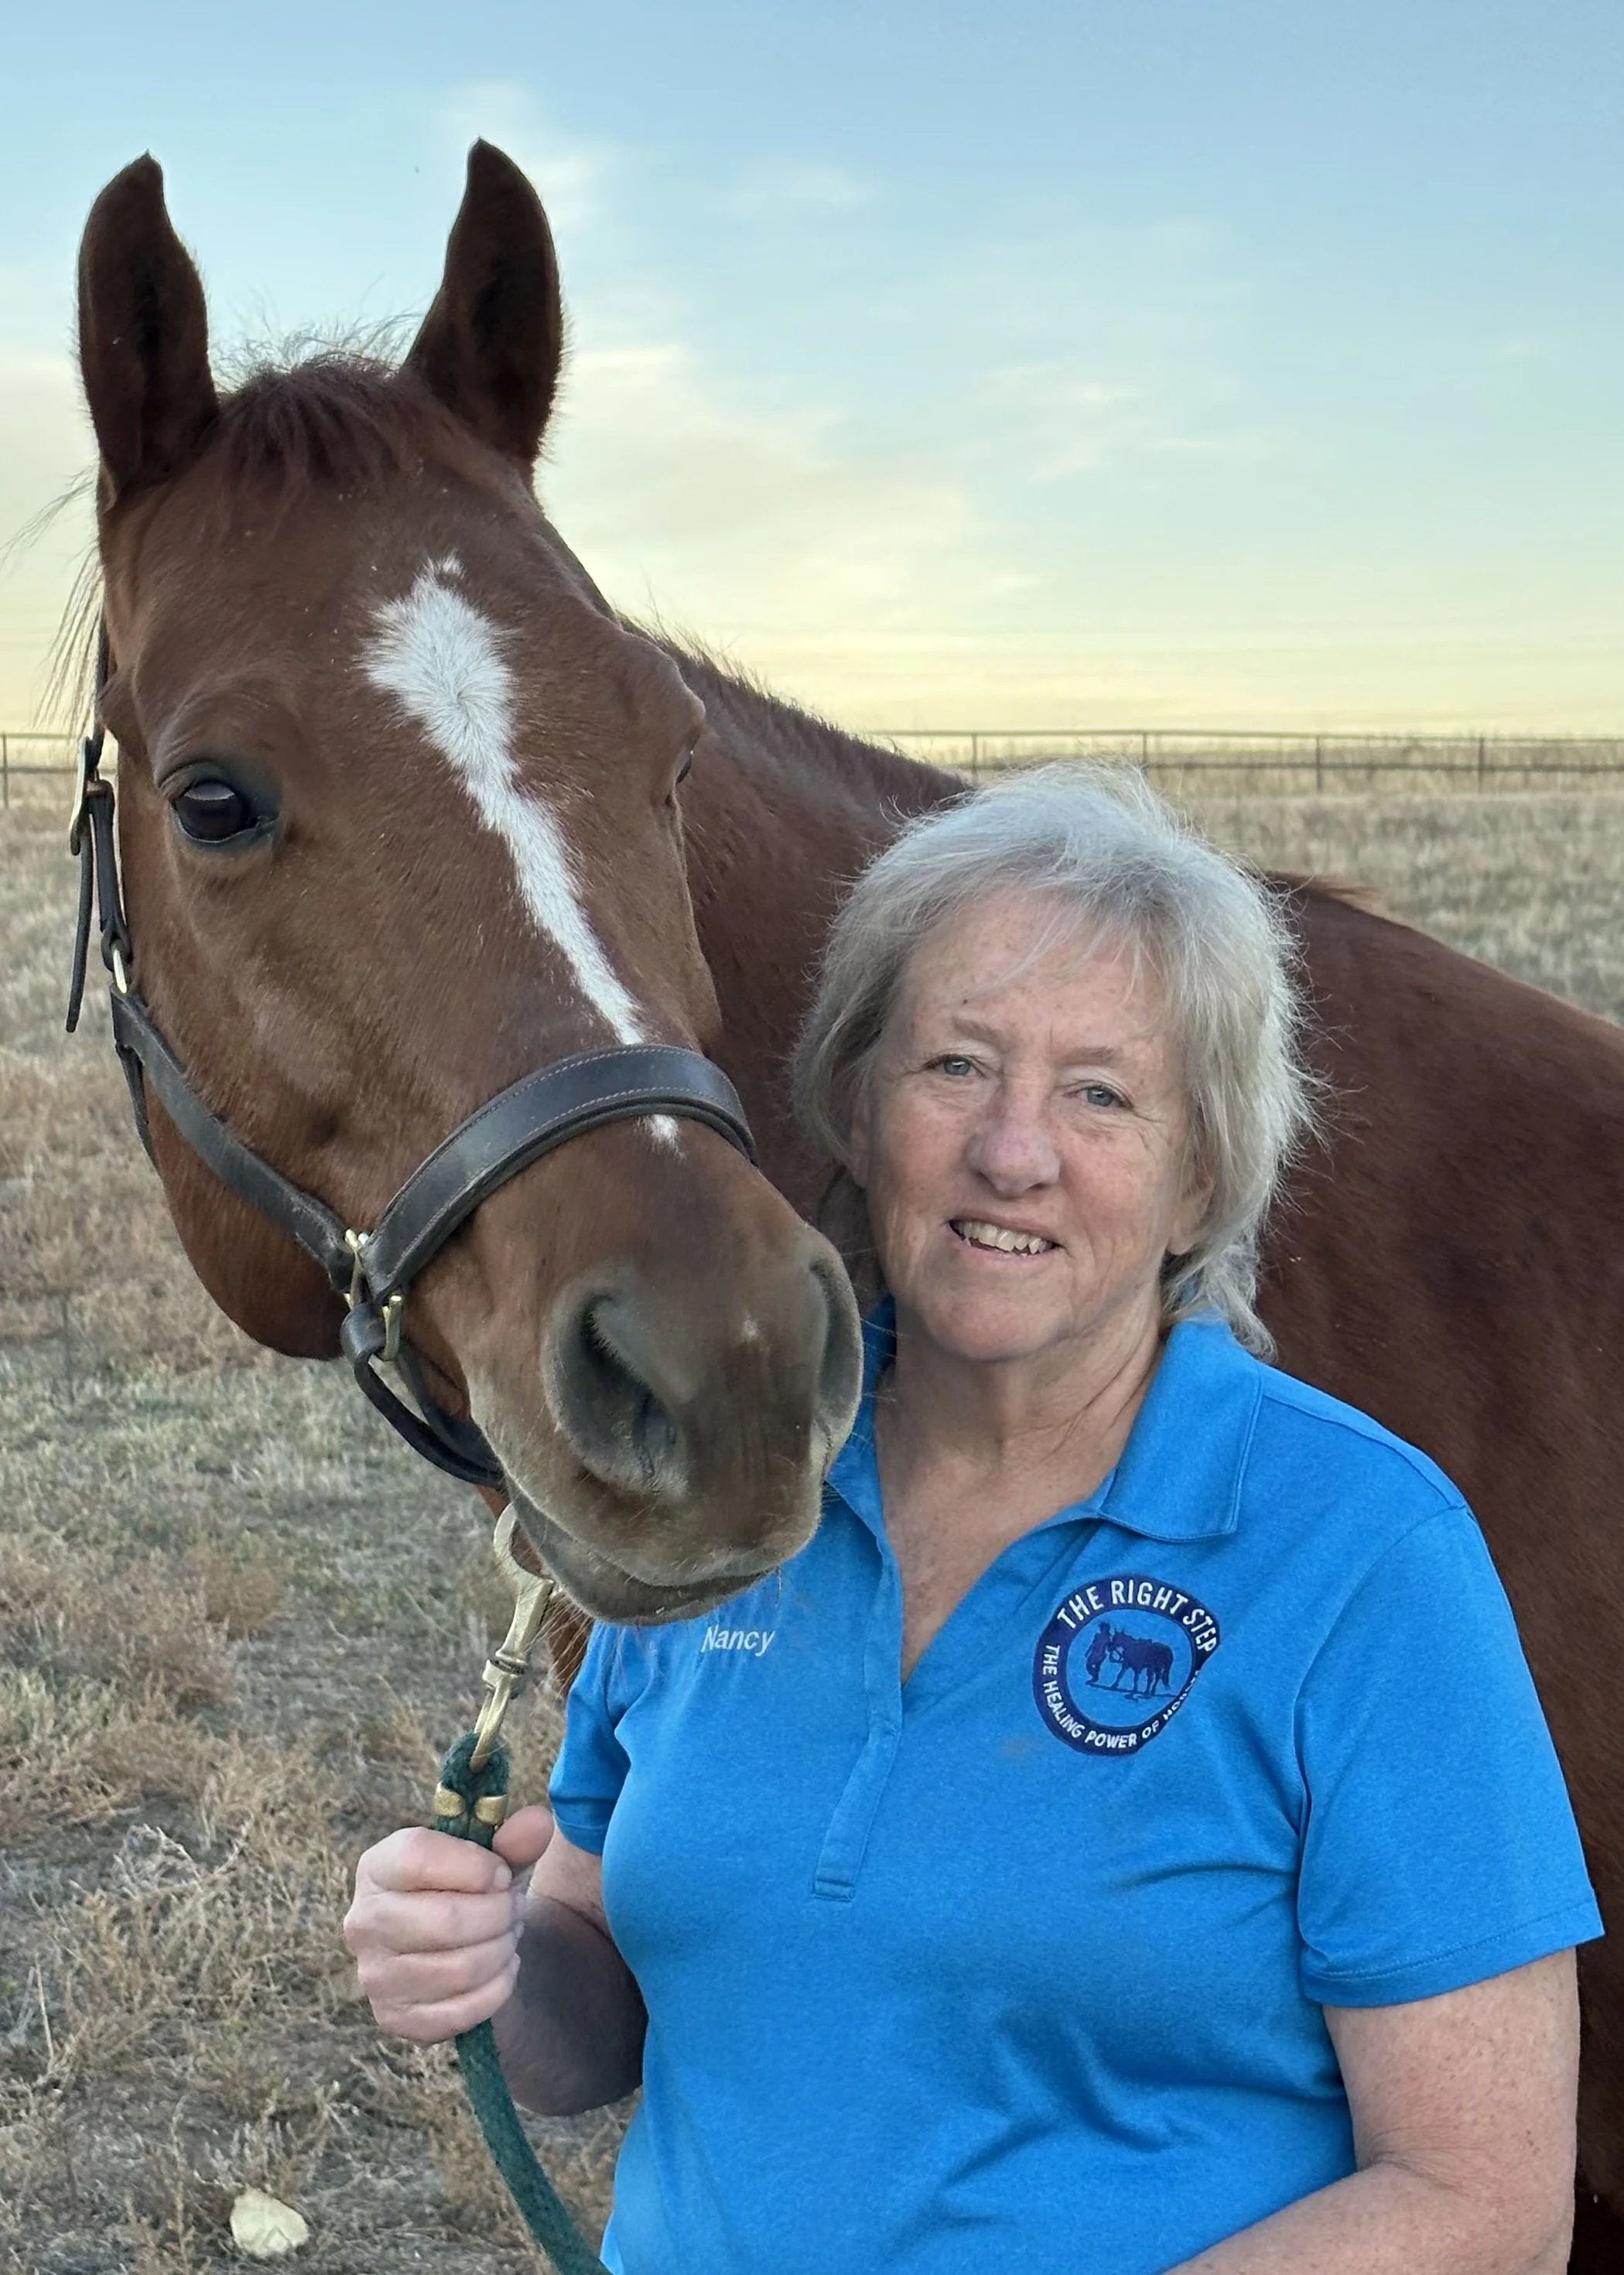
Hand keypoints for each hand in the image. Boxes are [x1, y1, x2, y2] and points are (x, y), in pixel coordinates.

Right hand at [343, 1804, 554, 2041]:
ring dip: (501, 1951)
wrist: (452, 1948)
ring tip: (508, 1937)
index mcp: (377, 1867)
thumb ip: (514, 1841)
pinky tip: (501, 1969)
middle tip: (514, 1909)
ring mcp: (375, 1976)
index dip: (476, 1865)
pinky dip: (496, 1990)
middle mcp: (364, 1921)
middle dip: (498, 1914)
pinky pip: (460, 2012)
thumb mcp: (491, 1859)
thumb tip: (539, 1822)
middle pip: (445, 1920)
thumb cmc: (468, 1891)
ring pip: (458, 1969)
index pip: (418, 1857)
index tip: (501, 1874)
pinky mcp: (395, 2018)